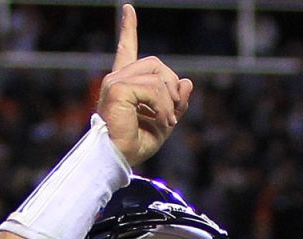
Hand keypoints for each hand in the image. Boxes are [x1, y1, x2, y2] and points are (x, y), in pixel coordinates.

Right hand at [97, 4, 193, 166]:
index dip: (129, 29)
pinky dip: (164, 106)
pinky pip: (154, 88)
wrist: (117, 158)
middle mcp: (117, 79)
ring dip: (170, 101)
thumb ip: (176, 102)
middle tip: (174, 114)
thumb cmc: (135, 144)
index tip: (129, 9)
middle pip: (156, 64)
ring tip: (168, 122)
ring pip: (158, 76)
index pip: (127, 50)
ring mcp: (115, 82)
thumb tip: (187, 82)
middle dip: (171, 87)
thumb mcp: (164, 121)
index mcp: (124, 84)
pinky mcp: (118, 89)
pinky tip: (162, 121)